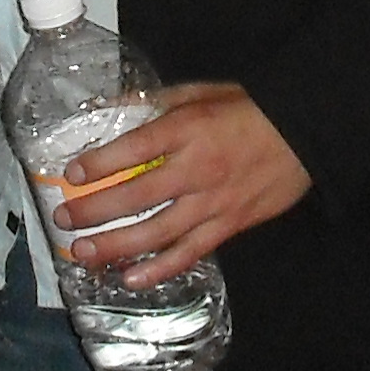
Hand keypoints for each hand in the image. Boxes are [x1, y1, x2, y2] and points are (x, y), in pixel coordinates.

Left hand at [60, 82, 310, 287]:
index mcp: (186, 129)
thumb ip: (154, 101)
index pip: (132, 148)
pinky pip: (189, 252)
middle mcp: (195, 168)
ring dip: (115, 246)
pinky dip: (159, 268)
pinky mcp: (229, 225)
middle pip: (134, 196)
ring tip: (83, 255)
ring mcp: (212, 202)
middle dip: (94, 211)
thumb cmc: (249, 108)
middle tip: (64, 219)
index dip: (98, 163)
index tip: (71, 174)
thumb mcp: (200, 91)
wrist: (306, 132)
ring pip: (156, 232)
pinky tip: (131, 279)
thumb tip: (108, 108)